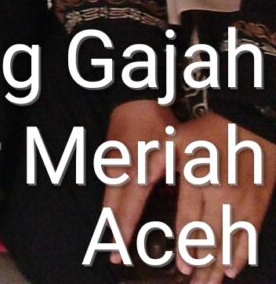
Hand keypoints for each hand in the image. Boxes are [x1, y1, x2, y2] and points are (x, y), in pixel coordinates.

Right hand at [100, 99, 178, 260]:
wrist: (132, 98)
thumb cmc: (155, 123)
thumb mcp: (169, 149)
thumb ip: (167, 176)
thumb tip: (170, 198)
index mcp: (134, 170)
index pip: (127, 206)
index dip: (125, 230)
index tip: (122, 250)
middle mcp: (118, 171)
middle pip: (111, 207)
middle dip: (113, 232)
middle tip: (113, 254)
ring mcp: (110, 165)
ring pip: (108, 198)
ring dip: (111, 219)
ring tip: (112, 239)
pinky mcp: (108, 159)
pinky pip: (108, 187)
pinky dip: (111, 203)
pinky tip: (113, 211)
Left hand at [170, 111, 275, 283]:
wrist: (252, 125)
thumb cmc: (210, 132)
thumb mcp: (176, 139)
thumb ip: (154, 160)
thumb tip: (136, 177)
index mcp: (199, 181)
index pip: (191, 222)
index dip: (187, 247)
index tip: (182, 267)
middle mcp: (223, 196)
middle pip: (212, 239)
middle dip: (203, 265)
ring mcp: (243, 203)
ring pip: (231, 242)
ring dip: (220, 266)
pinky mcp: (259, 205)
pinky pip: (250, 236)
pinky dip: (242, 255)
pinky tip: (233, 269)